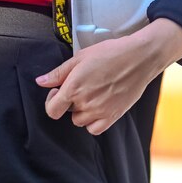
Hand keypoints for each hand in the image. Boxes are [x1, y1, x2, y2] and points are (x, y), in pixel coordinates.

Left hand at [35, 18, 181, 134]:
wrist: (140, 57)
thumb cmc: (112, 53)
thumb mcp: (81, 57)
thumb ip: (59, 72)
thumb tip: (41, 81)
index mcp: (74, 88)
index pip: (52, 109)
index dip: (51, 101)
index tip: (58, 92)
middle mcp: (85, 103)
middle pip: (67, 112)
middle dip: (71, 101)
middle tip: (83, 87)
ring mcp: (100, 111)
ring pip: (80, 121)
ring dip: (82, 111)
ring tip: (93, 95)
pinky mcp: (114, 116)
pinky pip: (95, 129)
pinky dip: (93, 122)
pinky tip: (98, 108)